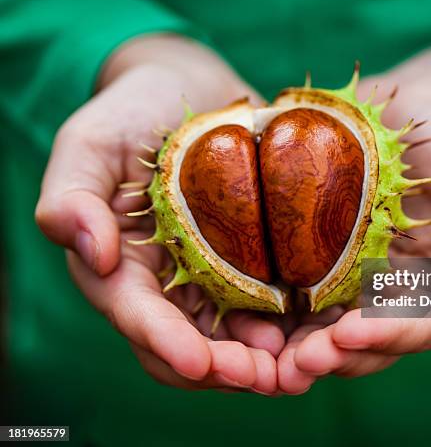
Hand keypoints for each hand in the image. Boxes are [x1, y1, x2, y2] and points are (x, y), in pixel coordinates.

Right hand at [35, 35, 282, 393]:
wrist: (189, 93)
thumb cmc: (132, 113)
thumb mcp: (90, 143)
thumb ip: (71, 196)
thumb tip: (92, 252)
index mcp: (120, 267)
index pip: (137, 316)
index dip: (165, 342)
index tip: (199, 362)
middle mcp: (165, 284)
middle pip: (189, 343)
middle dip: (223, 368)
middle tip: (264, 377)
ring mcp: (211, 277)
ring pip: (233, 337)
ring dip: (263, 359)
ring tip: (298, 366)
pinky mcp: (250, 263)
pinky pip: (268, 304)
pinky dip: (290, 323)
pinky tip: (317, 326)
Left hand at [277, 43, 430, 393]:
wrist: (430, 108)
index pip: (421, 329)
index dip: (390, 335)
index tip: (352, 333)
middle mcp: (395, 295)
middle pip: (366, 339)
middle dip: (333, 353)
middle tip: (299, 361)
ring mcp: (354, 274)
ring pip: (324, 322)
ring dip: (296, 341)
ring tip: (266, 350)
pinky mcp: (319, 248)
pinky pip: (296, 280)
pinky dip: (275, 302)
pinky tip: (248, 308)